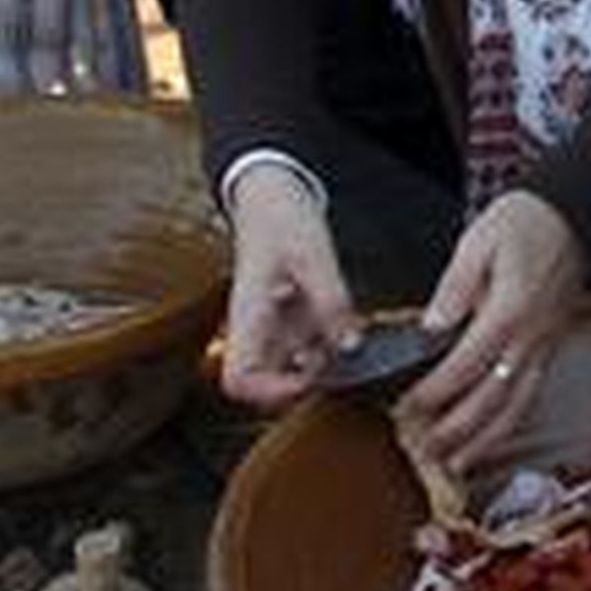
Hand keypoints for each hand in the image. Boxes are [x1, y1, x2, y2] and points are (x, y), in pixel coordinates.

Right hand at [221, 164, 358, 408]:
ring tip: (349, 341)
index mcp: (248, 317)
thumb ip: (331, 301)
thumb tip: (351, 347)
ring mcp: (271, 328)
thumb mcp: (313, 256)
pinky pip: (305, 349)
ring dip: (320, 367)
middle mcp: (255, 331)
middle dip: (303, 385)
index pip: (239, 381)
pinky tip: (349, 327)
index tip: (310, 376)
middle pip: (263, 387)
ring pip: (288, 371)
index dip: (272, 393)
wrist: (271, 198)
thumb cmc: (282, 221)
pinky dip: (328, 348)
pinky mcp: (288, 321)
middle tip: (339, 362)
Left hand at [391, 191, 586, 474]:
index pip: (466, 364)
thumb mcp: (479, 241)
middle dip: (456, 429)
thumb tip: (432, 326)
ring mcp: (545, 348)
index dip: (434, 391)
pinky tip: (487, 441)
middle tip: (421, 449)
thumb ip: (455, 286)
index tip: (406, 407)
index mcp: (511, 309)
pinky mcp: (551, 351)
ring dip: (485, 441)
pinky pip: (530, 398)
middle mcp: (532, 337)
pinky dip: (508, 426)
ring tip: (454, 464)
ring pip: (517, 407)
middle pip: (493, 398)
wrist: (573, 217)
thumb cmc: (524, 224)